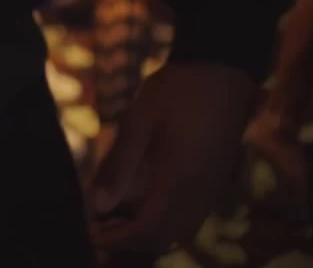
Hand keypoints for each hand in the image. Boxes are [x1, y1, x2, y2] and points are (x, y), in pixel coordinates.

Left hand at [92, 63, 256, 256]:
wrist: (221, 70)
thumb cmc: (176, 91)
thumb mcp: (138, 121)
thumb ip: (118, 165)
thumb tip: (98, 205)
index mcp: (178, 179)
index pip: (148, 231)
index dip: (117, 239)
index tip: (91, 235)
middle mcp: (200, 192)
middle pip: (164, 239)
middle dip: (129, 241)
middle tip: (98, 228)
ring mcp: (212, 188)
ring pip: (180, 231)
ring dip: (147, 232)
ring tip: (114, 217)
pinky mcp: (216, 180)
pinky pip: (191, 216)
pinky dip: (164, 220)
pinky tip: (140, 201)